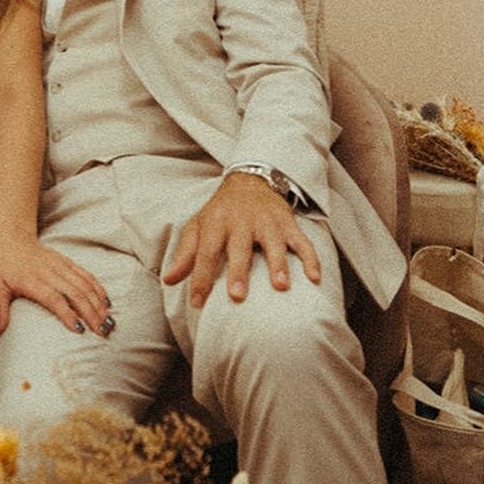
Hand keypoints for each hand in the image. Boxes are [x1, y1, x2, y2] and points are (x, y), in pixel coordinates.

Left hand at [0, 231, 112, 337]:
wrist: (13, 237)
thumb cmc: (5, 264)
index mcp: (34, 281)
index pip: (54, 299)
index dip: (68, 314)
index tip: (80, 329)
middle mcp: (51, 273)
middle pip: (76, 294)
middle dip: (91, 313)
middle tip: (103, 332)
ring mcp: (61, 266)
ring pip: (84, 285)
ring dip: (98, 303)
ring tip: (109, 321)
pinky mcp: (67, 262)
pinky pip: (86, 275)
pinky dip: (98, 288)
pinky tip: (106, 302)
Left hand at [162, 174, 320, 309]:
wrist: (250, 179)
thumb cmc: (220, 211)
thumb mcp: (199, 226)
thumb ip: (186, 254)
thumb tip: (168, 280)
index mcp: (217, 222)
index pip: (206, 251)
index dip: (201, 278)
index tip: (197, 303)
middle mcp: (242, 220)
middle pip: (240, 247)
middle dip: (239, 271)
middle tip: (237, 296)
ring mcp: (267, 221)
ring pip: (274, 243)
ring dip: (278, 264)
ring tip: (280, 286)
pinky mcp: (287, 222)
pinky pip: (302, 240)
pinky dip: (310, 258)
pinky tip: (315, 278)